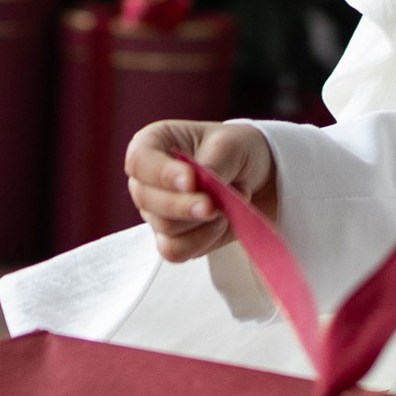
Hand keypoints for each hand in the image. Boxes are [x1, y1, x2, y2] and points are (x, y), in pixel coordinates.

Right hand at [125, 117, 278, 262]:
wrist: (256, 176)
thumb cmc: (235, 151)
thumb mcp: (229, 145)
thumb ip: (210, 166)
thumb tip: (196, 191)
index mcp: (151, 145)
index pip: (139, 162)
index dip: (162, 174)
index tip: (190, 180)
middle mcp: (146, 181)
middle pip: (148, 200)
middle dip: (184, 205)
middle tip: (213, 205)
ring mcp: (155, 213)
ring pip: (165, 229)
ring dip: (202, 221)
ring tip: (226, 204)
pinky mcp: (171, 239)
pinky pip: (177, 251)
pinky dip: (204, 240)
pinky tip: (221, 223)